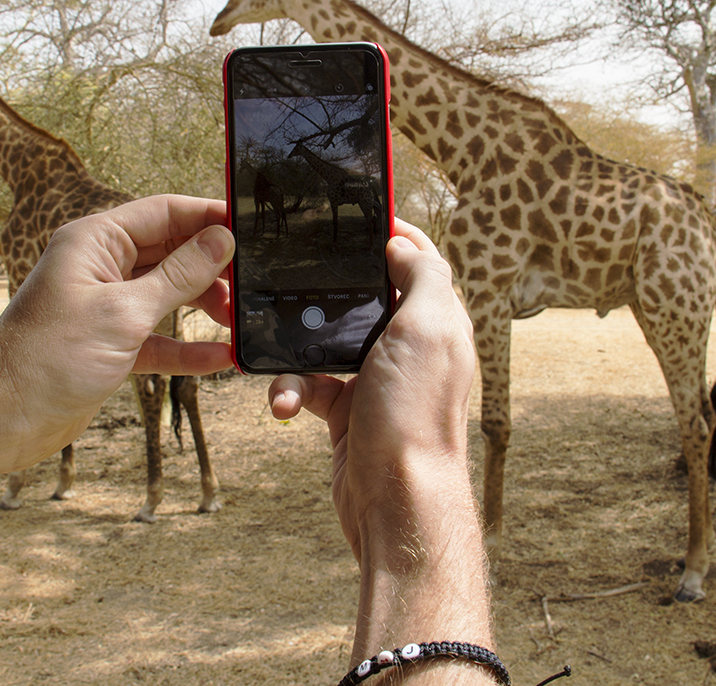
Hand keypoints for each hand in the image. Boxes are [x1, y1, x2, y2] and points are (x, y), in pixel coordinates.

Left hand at [0, 194, 234, 474]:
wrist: (1, 417)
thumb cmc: (47, 358)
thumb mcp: (125, 312)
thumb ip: (179, 276)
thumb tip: (220, 241)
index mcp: (95, 242)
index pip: (164, 213)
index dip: (208, 217)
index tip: (250, 226)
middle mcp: (101, 267)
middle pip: (171, 252)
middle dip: (212, 266)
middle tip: (252, 281)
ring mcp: (107, 306)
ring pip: (169, 295)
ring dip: (205, 306)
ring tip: (240, 320)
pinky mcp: (110, 344)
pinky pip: (160, 338)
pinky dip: (188, 347)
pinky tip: (221, 357)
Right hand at [267, 219, 474, 559]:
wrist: (395, 500)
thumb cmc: (415, 414)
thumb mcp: (429, 329)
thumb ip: (424, 276)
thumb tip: (403, 244)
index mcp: (437, 322)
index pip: (420, 261)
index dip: (393, 234)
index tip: (356, 216)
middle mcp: (411, 347)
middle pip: (366, 296)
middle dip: (327, 289)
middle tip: (292, 273)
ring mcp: (378, 379)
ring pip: (326, 341)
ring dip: (297, 349)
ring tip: (277, 357)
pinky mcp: (348, 411)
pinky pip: (309, 384)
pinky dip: (291, 391)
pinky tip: (285, 404)